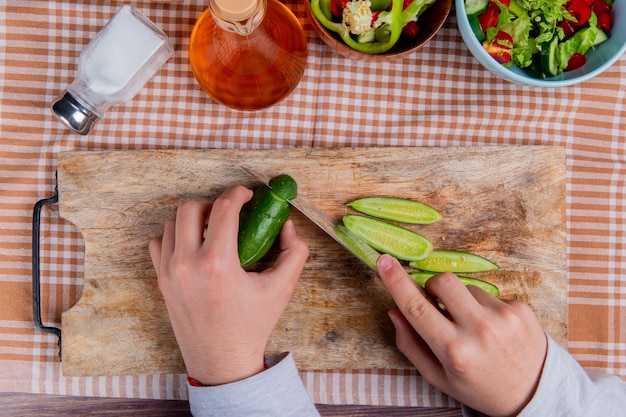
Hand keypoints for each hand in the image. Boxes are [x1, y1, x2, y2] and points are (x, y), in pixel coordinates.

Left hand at [149, 185, 308, 385]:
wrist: (222, 361)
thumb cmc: (252, 326)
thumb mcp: (282, 289)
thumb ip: (294, 253)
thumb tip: (288, 226)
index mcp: (217, 264)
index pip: (223, 209)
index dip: (238, 193)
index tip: (247, 195)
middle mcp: (187, 265)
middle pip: (189, 208)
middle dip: (212, 204)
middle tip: (229, 214)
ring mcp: (169, 273)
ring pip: (172, 223)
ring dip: (193, 219)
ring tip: (212, 230)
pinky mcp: (161, 281)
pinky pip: (158, 243)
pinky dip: (174, 236)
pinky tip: (193, 246)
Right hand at [377, 254, 546, 416]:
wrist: (536, 394)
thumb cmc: (481, 388)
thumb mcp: (439, 377)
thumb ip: (411, 345)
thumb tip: (394, 312)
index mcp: (454, 351)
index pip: (416, 308)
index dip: (396, 281)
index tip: (384, 261)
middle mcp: (479, 331)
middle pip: (443, 282)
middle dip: (434, 286)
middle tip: (438, 303)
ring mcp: (503, 317)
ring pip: (468, 288)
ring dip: (463, 301)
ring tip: (476, 328)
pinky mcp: (521, 309)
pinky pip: (491, 295)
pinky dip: (486, 308)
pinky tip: (497, 330)